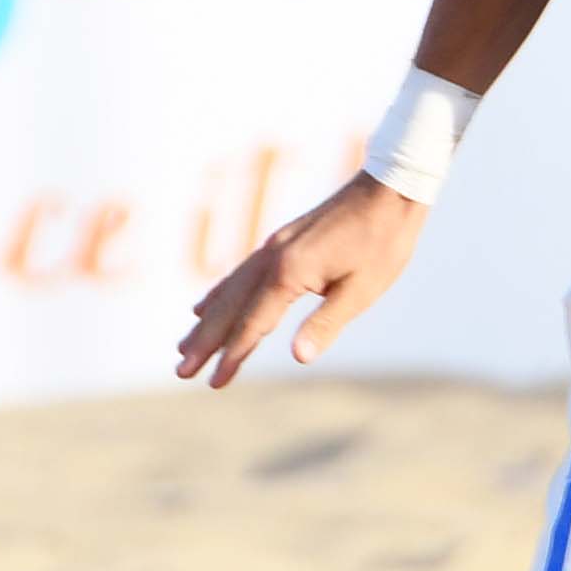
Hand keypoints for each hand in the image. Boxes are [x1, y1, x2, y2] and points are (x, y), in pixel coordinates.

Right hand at [177, 176, 423, 385]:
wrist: (389, 188)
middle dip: (205, 342)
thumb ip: (327, 323)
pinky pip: (239, 274)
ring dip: (206, 321)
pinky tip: (207, 305)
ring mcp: (272, 248)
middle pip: (229, 308)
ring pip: (229, 291)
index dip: (233, 356)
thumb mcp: (362, 290)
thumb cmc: (382, 242)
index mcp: (289, 273)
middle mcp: (271, 258)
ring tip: (184, 345)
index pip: (253, 324)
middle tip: (180, 372)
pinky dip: (218, 294)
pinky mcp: (279, 243)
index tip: (214, 383)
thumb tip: (299, 359)